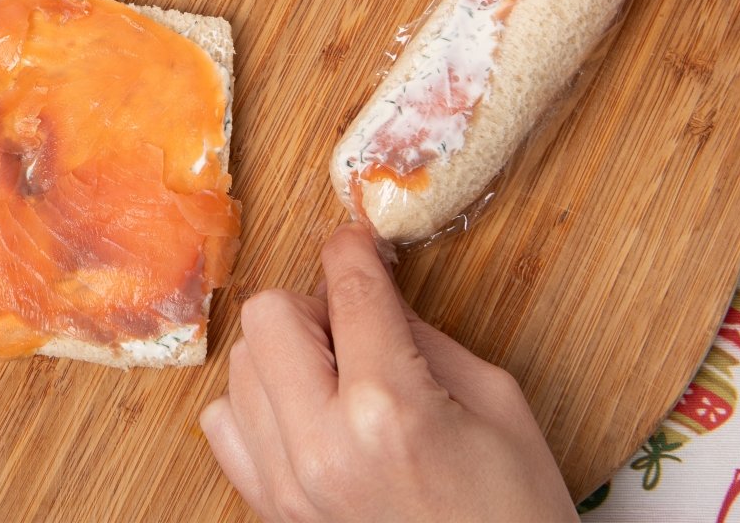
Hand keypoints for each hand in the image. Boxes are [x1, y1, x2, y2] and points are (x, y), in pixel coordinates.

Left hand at [199, 224, 576, 522]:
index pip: (349, 293)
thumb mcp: (495, 402)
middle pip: (268, 317)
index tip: (356, 242)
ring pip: (240, 366)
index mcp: (388, 410)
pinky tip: (308, 414)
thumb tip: (372, 291)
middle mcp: (322, 447)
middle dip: (312, 303)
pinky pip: (226, 425)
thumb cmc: (513, 510)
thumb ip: (423, 336)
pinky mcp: (272, 511)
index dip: (352, 252)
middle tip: (356, 324)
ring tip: (339, 377)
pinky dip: (259, 405)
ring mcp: (287, 486)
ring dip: (285, 353)